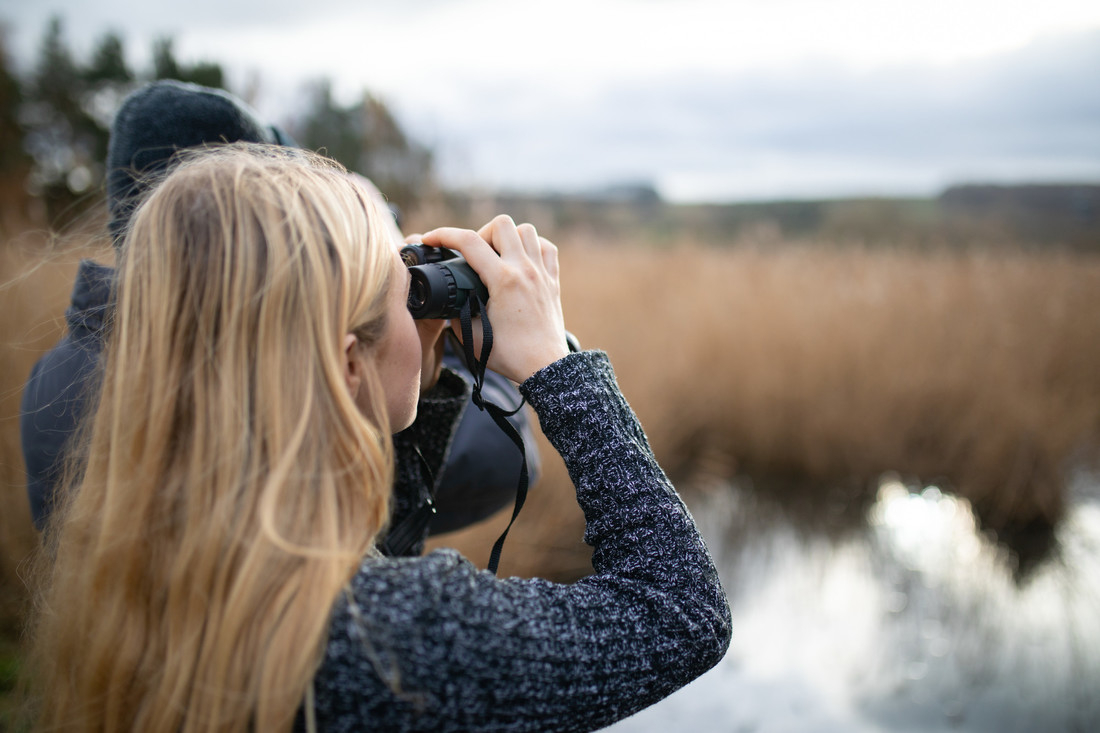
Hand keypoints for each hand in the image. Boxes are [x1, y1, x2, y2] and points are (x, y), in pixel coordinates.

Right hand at [419, 216, 568, 382]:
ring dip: (508, 237)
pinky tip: (521, 260)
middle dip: (481, 233)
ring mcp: (541, 273)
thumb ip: (454, 313)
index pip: (469, 242)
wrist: (544, 367)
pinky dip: (532, 246)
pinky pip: (546, 247)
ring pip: (526, 230)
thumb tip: (448, 299)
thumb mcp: (470, 336)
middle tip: (474, 255)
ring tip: (497, 256)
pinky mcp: (553, 281)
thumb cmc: (509, 355)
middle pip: (502, 224)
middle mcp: (525, 270)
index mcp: (503, 281)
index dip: (443, 235)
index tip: (430, 239)